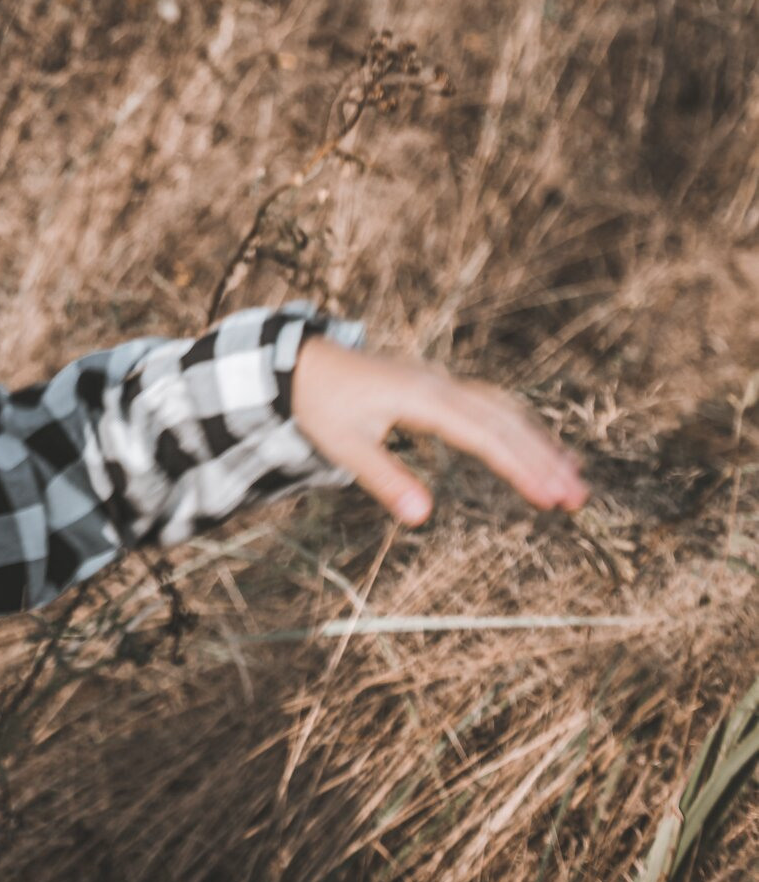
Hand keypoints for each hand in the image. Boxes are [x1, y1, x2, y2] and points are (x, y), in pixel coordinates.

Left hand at [292, 336, 589, 524]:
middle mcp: (443, 385)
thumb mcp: (343, 446)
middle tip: (578, 499)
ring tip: (573, 480)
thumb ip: (383, 479)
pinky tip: (541, 449)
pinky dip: (522, 427)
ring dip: (541, 444)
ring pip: (506, 411)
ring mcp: (445, 383)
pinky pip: (493, 405)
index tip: (549, 498)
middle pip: (507, 422)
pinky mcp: (442, 387)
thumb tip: (420, 518)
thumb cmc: (321, 405)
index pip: (485, 436)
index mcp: (424, 398)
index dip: (520, 467)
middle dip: (545, 460)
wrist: (303, 364)